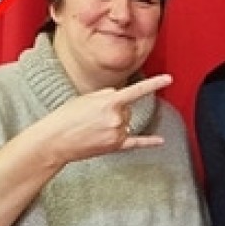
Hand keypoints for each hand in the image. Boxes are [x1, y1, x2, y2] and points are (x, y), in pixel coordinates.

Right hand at [44, 73, 171, 165]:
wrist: (55, 140)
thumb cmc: (66, 117)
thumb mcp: (86, 97)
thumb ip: (107, 95)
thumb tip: (119, 98)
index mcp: (109, 102)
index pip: (137, 90)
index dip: (154, 84)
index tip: (169, 79)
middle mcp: (117, 118)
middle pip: (127, 109)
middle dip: (115, 110)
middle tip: (94, 115)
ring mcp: (117, 133)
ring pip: (127, 123)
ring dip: (116, 123)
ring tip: (95, 127)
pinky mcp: (115, 146)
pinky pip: (136, 142)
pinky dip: (149, 142)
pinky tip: (160, 141)